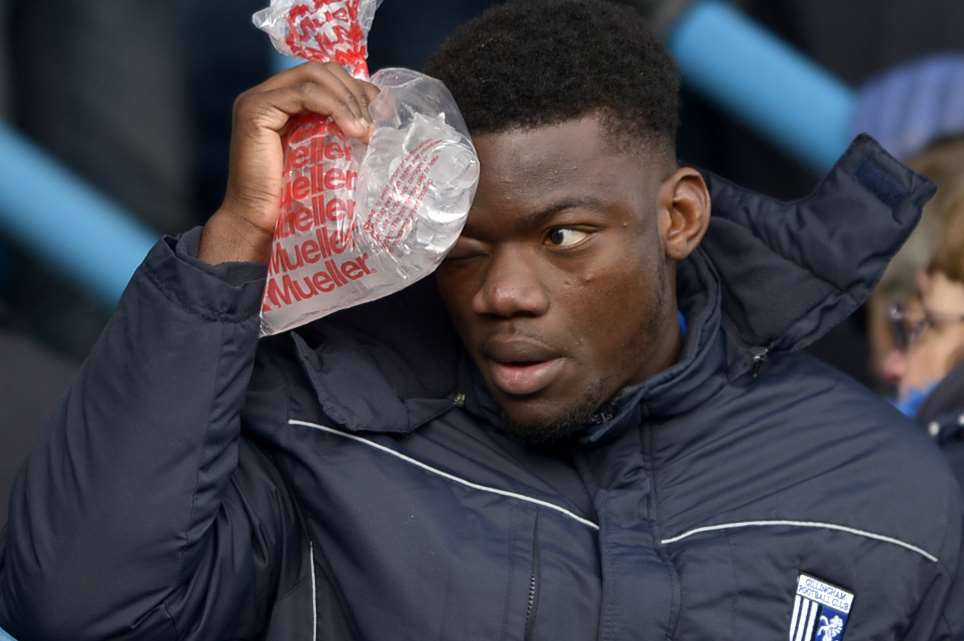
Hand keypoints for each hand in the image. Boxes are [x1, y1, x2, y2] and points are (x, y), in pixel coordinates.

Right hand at [199, 62, 378, 264]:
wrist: (263, 225)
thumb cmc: (297, 199)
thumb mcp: (328, 154)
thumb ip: (342, 130)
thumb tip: (381, 118)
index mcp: (287, 101)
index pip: (328, 77)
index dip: (359, 89)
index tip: (384, 114)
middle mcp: (270, 94)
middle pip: (324, 70)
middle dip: (356, 92)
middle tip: (376, 124)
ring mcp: (259, 99)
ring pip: (315, 76)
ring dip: (349, 100)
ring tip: (367, 130)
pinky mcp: (255, 110)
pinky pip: (304, 93)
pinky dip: (334, 106)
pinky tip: (352, 129)